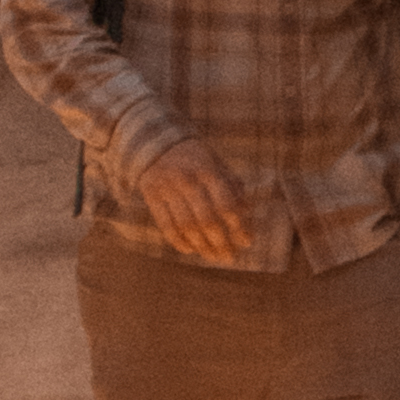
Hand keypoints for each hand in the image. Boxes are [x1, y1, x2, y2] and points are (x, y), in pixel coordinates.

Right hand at [135, 138, 254, 266]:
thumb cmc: (194, 157)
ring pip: (186, 226)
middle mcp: (186, 180)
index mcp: (207, 170)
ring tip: (213, 257)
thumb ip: (232, 185)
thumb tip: (247, 213)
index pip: (226, 204)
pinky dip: (179, 241)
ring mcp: (167, 188)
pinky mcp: (151, 196)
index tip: (247, 241)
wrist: (154, 142)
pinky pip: (166, 225)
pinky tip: (191, 249)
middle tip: (230, 256)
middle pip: (206, 219)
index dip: (238, 226)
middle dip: (221, 242)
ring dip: (202, 246)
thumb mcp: (216, 163)